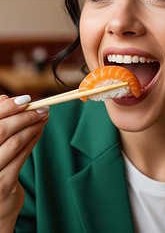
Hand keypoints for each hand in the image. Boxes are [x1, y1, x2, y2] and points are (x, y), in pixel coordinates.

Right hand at [0, 94, 48, 227]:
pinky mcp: (3, 184)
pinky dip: (33, 140)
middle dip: (25, 115)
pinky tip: (39, 131)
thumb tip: (6, 98)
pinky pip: (22, 156)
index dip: (7, 107)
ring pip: (14, 142)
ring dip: (33, 126)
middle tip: (43, 107)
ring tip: (44, 116)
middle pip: (2, 129)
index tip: (27, 99)